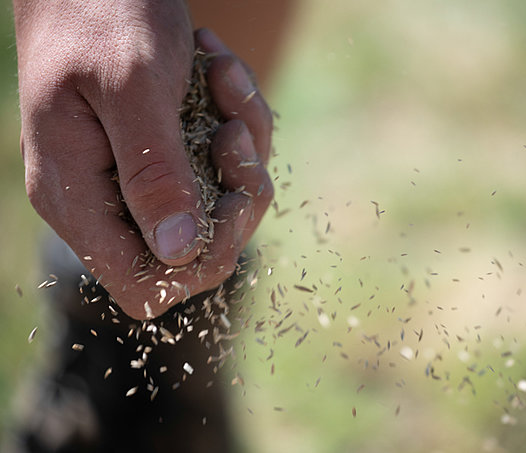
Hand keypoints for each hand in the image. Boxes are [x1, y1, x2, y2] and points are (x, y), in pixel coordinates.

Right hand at [14, 1, 273, 318]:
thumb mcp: (132, 86)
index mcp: (78, 198)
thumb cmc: (102, 12)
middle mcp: (105, 199)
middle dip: (236, 191)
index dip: (201, 263)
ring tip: (222, 77)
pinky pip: (222, 163)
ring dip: (242, 144)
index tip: (229, 200)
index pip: (146, 287)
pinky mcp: (164, 152)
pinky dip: (237, 120)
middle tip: (233, 128)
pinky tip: (220, 71)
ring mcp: (137, 176)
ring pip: (220, 203)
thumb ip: (152, 172)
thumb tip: (180, 252)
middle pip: (197, 251)